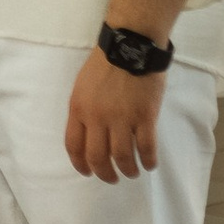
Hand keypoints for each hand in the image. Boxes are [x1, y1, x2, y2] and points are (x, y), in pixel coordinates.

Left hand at [66, 47, 162, 180]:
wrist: (130, 45)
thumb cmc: (105, 63)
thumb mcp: (83, 85)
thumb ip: (84, 110)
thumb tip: (89, 134)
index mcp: (79, 108)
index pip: (74, 146)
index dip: (80, 165)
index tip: (88, 172)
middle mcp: (97, 117)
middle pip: (98, 157)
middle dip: (105, 174)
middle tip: (112, 178)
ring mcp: (122, 118)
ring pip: (123, 158)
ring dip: (128, 170)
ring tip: (132, 172)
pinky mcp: (145, 117)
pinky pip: (146, 148)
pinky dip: (148, 161)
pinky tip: (149, 164)